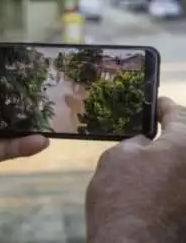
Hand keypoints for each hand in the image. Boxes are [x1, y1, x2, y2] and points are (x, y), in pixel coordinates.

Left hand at [0, 20, 49, 215]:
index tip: (34, 55)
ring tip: (59, 108)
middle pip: (4, 91)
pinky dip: (27, 144)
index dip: (7, 59)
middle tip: (55, 82)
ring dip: (34, 116)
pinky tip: (45, 137)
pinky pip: (10, 148)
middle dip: (27, 87)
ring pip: (12, 120)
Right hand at [85, 97, 185, 242]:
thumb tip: (148, 145)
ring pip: (183, 165)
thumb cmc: (122, 195)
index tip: (157, 103)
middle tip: (151, 130)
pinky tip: (151, 182)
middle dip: (172, 134)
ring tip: (148, 157)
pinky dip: (170, 178)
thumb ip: (137, 143)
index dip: (165, 107)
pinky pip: (181, 185)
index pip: (179, 116)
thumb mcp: (118, 156)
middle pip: (185, 142)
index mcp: (184, 147)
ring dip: (170, 159)